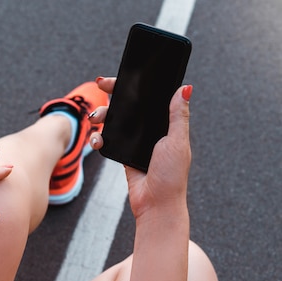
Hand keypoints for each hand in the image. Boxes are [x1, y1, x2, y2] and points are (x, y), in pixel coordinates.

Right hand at [90, 77, 191, 217]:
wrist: (156, 204)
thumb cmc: (172, 175)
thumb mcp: (177, 142)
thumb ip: (178, 115)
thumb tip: (185, 88)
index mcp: (166, 124)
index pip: (149, 98)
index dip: (135, 85)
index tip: (120, 76)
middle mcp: (151, 130)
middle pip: (129, 105)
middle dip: (113, 95)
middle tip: (101, 87)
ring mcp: (136, 141)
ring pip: (115, 120)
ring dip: (102, 115)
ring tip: (96, 118)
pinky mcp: (123, 153)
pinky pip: (108, 139)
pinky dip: (99, 137)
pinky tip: (97, 140)